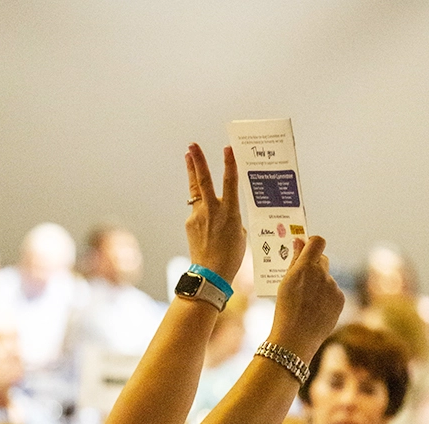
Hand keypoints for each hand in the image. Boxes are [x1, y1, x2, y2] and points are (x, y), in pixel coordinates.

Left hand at [184, 143, 245, 284]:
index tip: (228, 149)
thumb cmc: (231, 257)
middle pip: (203, 181)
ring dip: (192, 173)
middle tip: (192, 145)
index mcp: (230, 213)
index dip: (229, 165)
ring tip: (188, 156)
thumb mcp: (240, 235)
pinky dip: (201, 212)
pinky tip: (206, 222)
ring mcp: (198, 216)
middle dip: (198, 161)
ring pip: (196, 192)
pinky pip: (197, 212)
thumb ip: (233, 219)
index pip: (230, 183)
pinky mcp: (189, 224)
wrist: (211, 274)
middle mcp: (212, 211)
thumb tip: (226, 214)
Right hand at [269, 236, 343, 363]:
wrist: (296, 338)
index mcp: (306, 267)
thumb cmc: (285, 310)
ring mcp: (334, 287)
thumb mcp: (285, 283)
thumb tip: (299, 242)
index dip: (312, 243)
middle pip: (322, 259)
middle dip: (314, 265)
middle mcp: (323, 274)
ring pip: (327, 278)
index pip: (317, 242)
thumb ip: (295, 260)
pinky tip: (315, 310)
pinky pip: (333, 292)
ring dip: (319, 284)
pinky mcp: (340, 300)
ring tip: (306, 303)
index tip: (306, 249)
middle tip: (302, 279)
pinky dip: (325, 297)